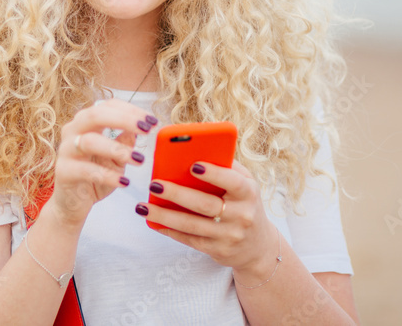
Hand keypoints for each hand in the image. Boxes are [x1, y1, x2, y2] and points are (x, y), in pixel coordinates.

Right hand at [48, 99, 156, 229]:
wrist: (72, 204)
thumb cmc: (95, 176)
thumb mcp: (115, 158)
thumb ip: (125, 142)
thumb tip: (142, 127)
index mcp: (86, 123)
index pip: (107, 106)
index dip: (130, 110)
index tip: (152, 121)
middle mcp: (72, 131)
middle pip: (95, 115)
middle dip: (123, 119)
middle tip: (146, 129)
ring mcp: (65, 151)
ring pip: (89, 141)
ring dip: (117, 149)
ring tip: (139, 160)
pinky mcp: (63, 172)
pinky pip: (86, 170)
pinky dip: (107, 175)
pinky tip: (124, 182)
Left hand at [139, 160, 278, 278]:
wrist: (258, 246)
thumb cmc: (244, 204)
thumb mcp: (245, 184)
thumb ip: (225, 167)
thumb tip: (193, 149)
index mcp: (248, 193)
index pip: (232, 181)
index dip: (214, 173)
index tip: (193, 165)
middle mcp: (241, 216)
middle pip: (205, 204)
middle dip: (177, 193)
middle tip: (154, 183)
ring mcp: (229, 236)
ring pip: (192, 225)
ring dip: (164, 215)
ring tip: (143, 206)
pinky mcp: (217, 251)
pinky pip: (189, 239)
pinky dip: (169, 230)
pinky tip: (153, 220)